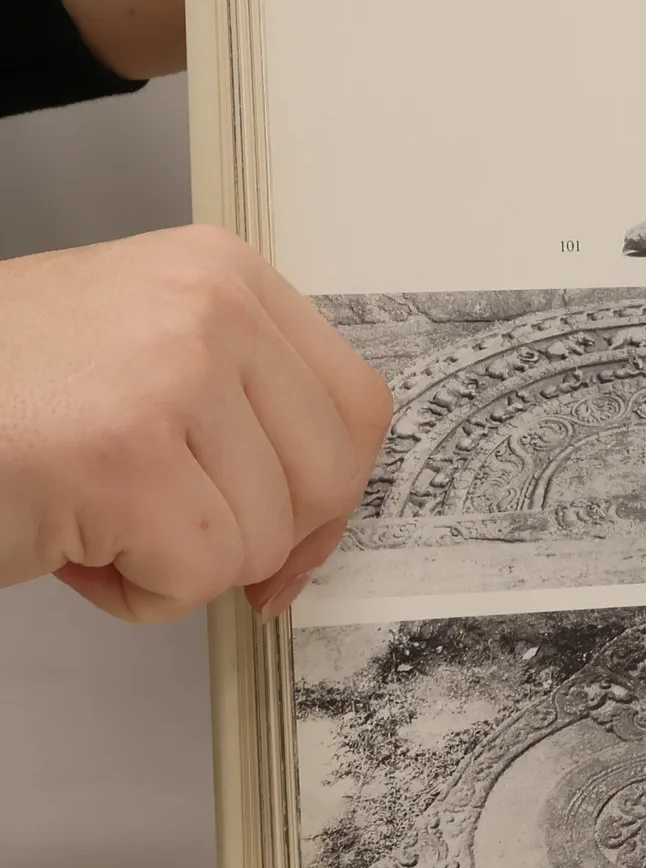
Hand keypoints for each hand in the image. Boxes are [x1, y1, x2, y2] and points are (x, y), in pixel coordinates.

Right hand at [0, 227, 392, 622]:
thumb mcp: (140, 358)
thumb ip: (241, 410)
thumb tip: (319, 520)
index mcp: (224, 273)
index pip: (356, 406)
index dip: (329, 495)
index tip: (287, 539)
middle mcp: (209, 306)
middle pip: (328, 477)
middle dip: (257, 538)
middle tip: (167, 534)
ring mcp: (169, 374)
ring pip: (262, 536)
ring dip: (178, 563)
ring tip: (87, 517)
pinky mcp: (122, 457)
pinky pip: (199, 574)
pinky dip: (137, 594)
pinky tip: (67, 547)